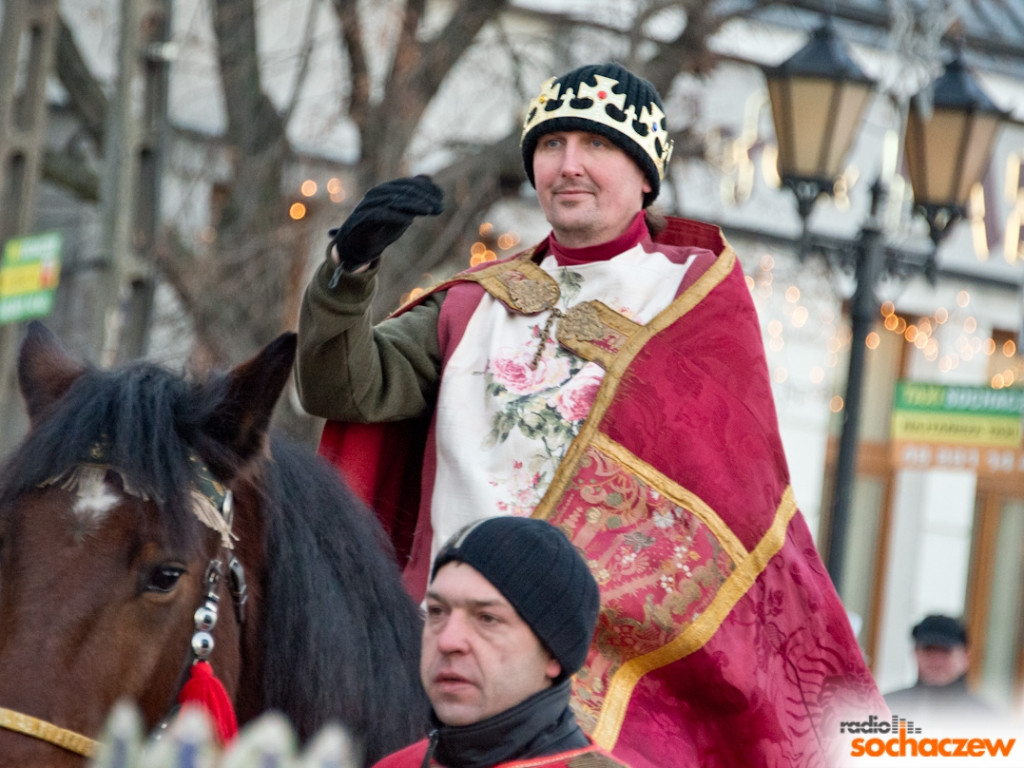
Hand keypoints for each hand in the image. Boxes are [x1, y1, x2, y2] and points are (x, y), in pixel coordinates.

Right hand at [327, 175, 443, 271]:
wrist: (357, 246)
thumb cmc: (380, 227)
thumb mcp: (401, 211)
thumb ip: (413, 196)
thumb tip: (429, 179)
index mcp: (385, 190)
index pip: (407, 184)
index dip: (425, 189)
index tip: (442, 196)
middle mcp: (376, 194)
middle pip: (402, 191)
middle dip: (423, 198)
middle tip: (440, 208)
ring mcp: (368, 205)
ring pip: (393, 201)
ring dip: (413, 206)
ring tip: (429, 211)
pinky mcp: (362, 219)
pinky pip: (379, 215)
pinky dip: (395, 216)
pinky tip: (409, 221)